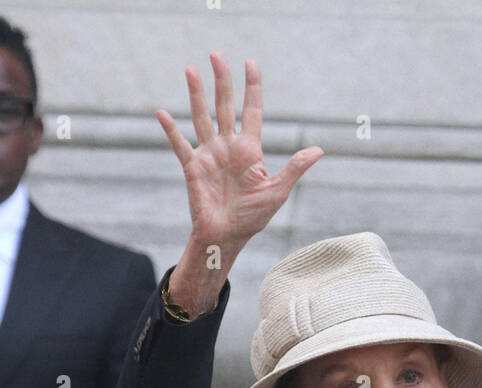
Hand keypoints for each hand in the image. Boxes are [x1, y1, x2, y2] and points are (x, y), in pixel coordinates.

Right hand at [157, 54, 322, 312]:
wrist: (228, 237)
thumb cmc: (253, 218)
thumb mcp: (277, 191)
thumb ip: (295, 168)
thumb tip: (319, 150)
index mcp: (249, 150)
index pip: (251, 110)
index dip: (252, 87)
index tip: (250, 63)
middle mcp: (228, 146)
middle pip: (225, 105)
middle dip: (222, 81)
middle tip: (217, 55)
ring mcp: (209, 155)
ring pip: (202, 117)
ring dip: (196, 94)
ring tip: (192, 70)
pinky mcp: (193, 168)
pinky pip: (180, 145)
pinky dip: (170, 130)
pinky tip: (161, 113)